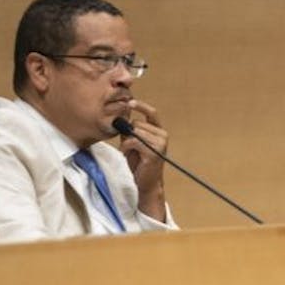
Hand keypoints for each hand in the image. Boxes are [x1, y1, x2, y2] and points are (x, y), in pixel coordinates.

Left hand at [119, 99, 168, 221]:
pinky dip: (125, 147)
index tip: (129, 102)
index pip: (152, 113)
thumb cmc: (140, 163)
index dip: (141, 106)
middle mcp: (163, 135)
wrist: (147, 182)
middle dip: (127, 132)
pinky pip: (133, 141)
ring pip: (135, 131)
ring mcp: (160, 143)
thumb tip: (121, 118)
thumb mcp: (133, 143)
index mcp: (160, 131)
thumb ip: (130, 131)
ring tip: (127, 151)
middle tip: (126, 146)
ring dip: (126, 141)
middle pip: (138, 123)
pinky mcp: (153, 152)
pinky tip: (126, 153)